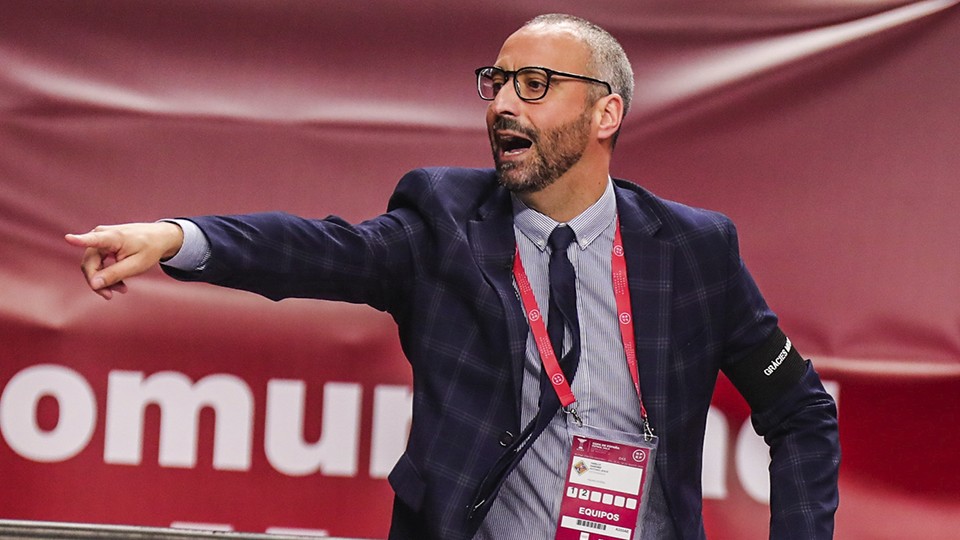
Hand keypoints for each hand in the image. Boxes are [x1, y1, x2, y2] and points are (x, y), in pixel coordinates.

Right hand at [64, 222, 184, 299]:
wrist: (159, 237)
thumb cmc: (149, 249)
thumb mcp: (136, 266)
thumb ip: (114, 275)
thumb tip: (94, 285)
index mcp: (113, 237)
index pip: (93, 240)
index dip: (80, 240)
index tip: (68, 238)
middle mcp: (101, 234)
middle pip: (89, 263)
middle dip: (98, 282)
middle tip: (111, 295)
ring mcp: (99, 238)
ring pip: (92, 265)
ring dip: (103, 280)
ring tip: (121, 290)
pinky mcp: (100, 243)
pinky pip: (97, 263)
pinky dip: (106, 274)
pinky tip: (118, 285)